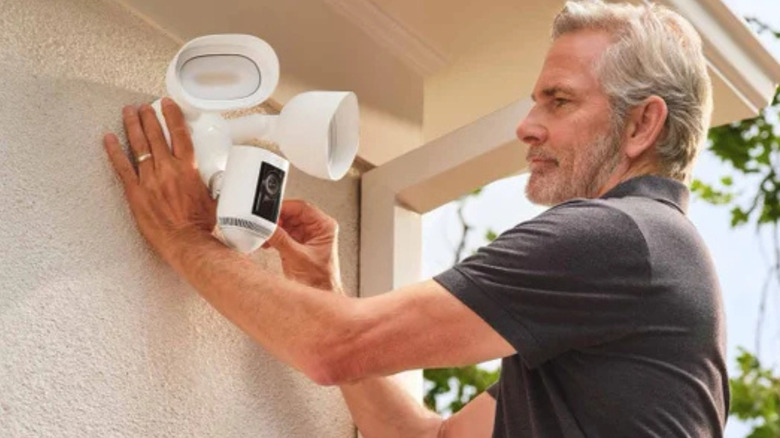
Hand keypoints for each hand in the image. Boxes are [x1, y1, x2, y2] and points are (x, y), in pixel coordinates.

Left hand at [103, 98, 215, 261]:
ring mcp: (149, 180)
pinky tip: (108, 138)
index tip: (167, 104)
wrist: (187, 243)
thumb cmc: (202, 225)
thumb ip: (213, 182)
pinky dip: (114, 151)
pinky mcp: (135, 193)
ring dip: (133, 126)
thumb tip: (221, 177)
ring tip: (129, 113)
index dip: (172, 116)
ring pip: (138, 146)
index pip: (179, 134)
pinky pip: (121, 167)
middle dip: (149, 117)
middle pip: (156, 135)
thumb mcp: (215, 197)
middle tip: (144, 107)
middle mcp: (167, 170)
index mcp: (187, 169)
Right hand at [264, 200, 343, 292]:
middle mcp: (317, 230)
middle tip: (266, 225)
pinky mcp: (299, 245)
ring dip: (274, 229)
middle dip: (277, 220)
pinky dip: (275, 237)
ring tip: (266, 236)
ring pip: (287, 224)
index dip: (285, 208)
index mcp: (324, 227)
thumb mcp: (297, 257)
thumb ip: (280, 239)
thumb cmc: (320, 280)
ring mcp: (308, 237)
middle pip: (293, 214)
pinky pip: (284, 234)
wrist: (319, 294)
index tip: (270, 212)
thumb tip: (267, 227)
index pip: (302, 207)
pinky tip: (268, 242)